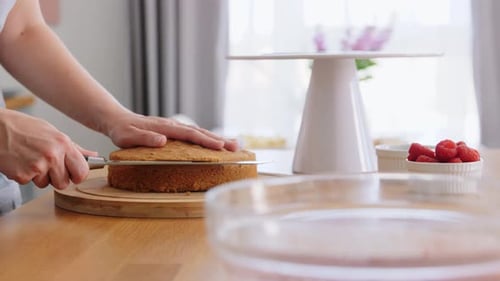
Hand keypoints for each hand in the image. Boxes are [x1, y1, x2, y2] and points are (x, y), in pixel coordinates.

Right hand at [0, 110, 96, 188]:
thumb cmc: (23, 128)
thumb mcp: (51, 132)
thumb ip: (73, 147)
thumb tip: (92, 155)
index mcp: (63, 144)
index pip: (82, 171)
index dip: (77, 175)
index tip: (72, 174)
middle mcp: (53, 155)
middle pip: (64, 183)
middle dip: (56, 178)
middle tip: (46, 165)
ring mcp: (38, 166)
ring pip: (46, 184)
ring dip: (39, 176)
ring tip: (30, 159)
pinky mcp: (23, 175)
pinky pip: (30, 183)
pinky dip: (25, 175)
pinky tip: (20, 162)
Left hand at [105, 112, 238, 150]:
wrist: (118, 120)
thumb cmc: (122, 131)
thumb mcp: (127, 137)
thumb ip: (144, 139)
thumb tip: (163, 141)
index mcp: (165, 127)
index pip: (189, 134)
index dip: (205, 141)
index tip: (220, 146)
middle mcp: (173, 125)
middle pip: (200, 132)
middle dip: (219, 140)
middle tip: (236, 148)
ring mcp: (175, 127)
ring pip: (200, 132)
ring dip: (217, 139)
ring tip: (234, 146)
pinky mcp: (175, 131)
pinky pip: (195, 134)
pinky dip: (208, 138)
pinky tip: (217, 144)